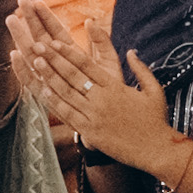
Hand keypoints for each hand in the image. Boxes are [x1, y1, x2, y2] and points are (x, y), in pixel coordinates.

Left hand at [6, 8, 174, 168]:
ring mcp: (95, 115)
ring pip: (67, 92)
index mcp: (116, 87)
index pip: (88, 65)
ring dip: (49, 76)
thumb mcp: (154, 90)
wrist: (157, 150)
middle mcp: (103, 99)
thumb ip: (141, 69)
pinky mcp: (91, 131)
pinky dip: (54, 102)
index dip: (69, 52)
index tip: (54, 41)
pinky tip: (42, 91)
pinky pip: (68, 114)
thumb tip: (131, 51)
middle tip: (38, 45)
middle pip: (73, 75)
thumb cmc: (156, 121)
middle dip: (54, 58)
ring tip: (35, 62)